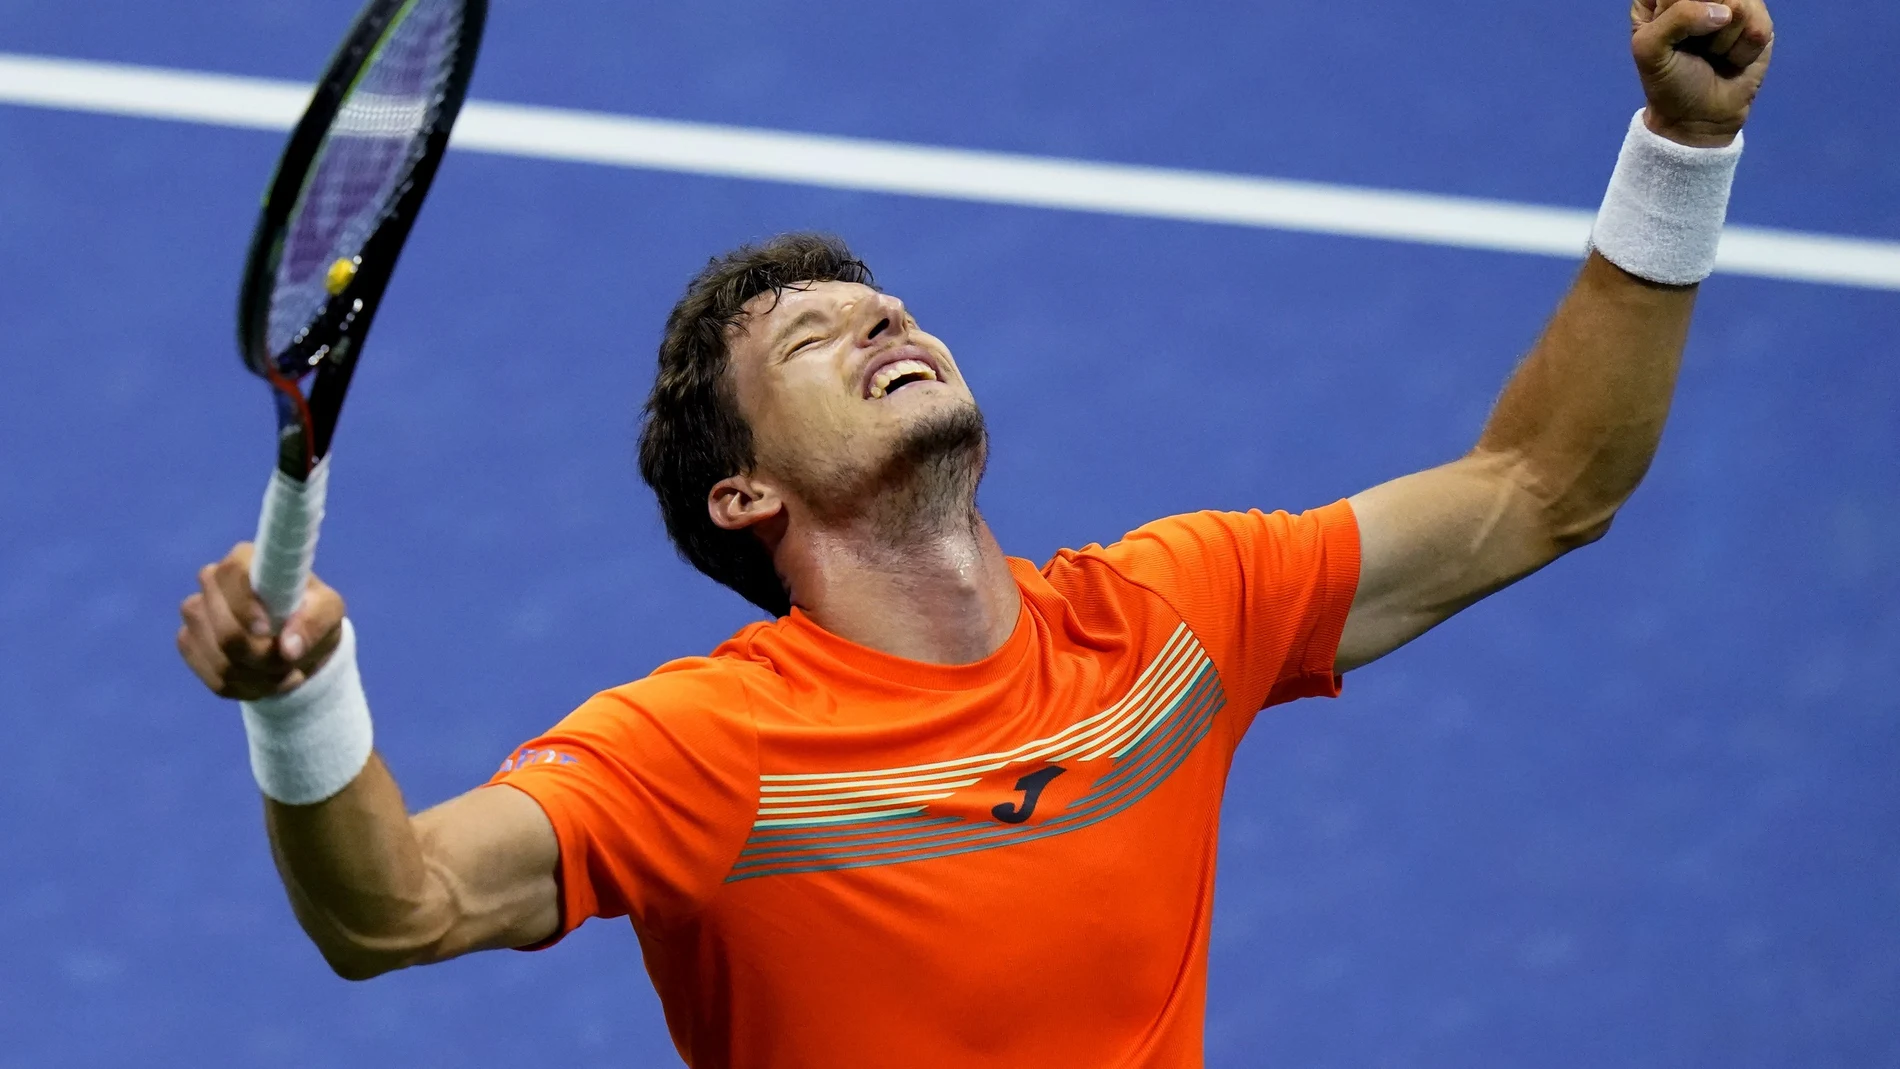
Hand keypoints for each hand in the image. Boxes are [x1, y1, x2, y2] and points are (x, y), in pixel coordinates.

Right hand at [177, 542, 344, 700]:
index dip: (246, 607)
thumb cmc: (312, 613)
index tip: (268, 630)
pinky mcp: (189, 642)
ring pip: (220, 659)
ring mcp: (196, 612)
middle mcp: (212, 580)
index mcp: (246, 559)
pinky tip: (265, 680)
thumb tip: (288, 648)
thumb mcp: (328, 612)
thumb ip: (313, 623)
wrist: (296, 641)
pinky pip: (213, 678)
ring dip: (258, 675)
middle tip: (290, 661)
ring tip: (285, 671)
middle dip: (262, 656)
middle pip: (225, 630)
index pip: (231, 574)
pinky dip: (245, 687)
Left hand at [1631, 0, 1774, 147]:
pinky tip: (1732, 59)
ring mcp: (1731, 3)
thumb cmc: (1669, 81)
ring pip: (1739, 4)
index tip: (1675, 37)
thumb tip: (1724, 12)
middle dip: (1703, 24)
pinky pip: (1758, 26)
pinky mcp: (1758, 19)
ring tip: (1713, 54)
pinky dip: (1742, 51)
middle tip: (1694, 45)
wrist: (1700, 116)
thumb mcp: (1650, 49)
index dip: (1681, 10)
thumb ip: (1677, 17)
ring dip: (1723, 41)